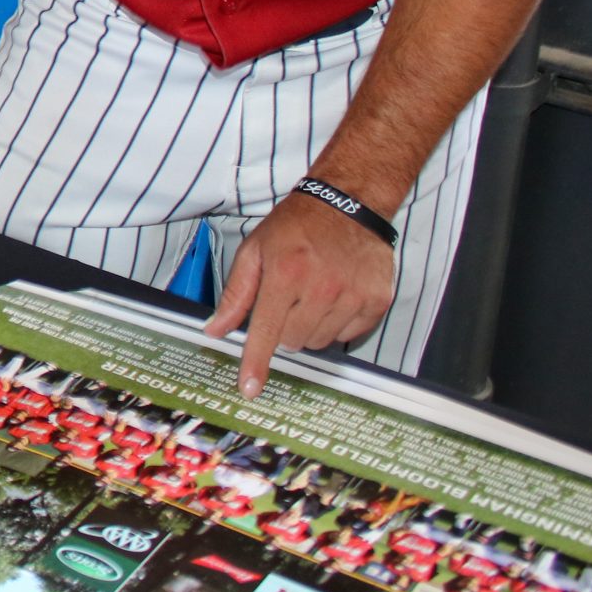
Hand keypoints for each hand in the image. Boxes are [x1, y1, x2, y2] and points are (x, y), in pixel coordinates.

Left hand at [203, 190, 396, 396]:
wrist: (349, 203)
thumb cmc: (297, 225)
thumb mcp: (255, 251)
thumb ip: (236, 294)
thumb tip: (216, 329)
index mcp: (286, 274)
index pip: (266, 331)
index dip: (256, 363)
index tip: (249, 388)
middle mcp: (321, 289)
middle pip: (292, 341)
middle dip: (282, 328)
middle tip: (288, 298)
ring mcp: (352, 297)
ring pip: (319, 342)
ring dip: (310, 327)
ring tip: (312, 292)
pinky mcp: (376, 302)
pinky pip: (348, 336)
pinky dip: (337, 324)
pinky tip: (335, 295)